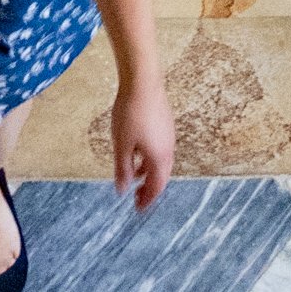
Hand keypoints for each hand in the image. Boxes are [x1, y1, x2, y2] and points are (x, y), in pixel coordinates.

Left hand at [113, 72, 174, 209]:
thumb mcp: (122, 145)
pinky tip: (137, 154)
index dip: (148, 200)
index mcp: (159, 157)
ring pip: (160, 162)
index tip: (139, 209)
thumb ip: (123, 169)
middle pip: (161, 176)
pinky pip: (160, 149)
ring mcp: (168, 135)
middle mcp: (168, 148)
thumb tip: (122, 190)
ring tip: (134, 177)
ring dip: (148, 173)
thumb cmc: (131, 113)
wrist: (143, 81)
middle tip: (137, 198)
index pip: (156, 187)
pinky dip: (150, 159)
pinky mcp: (165, 124)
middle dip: (149, 189)